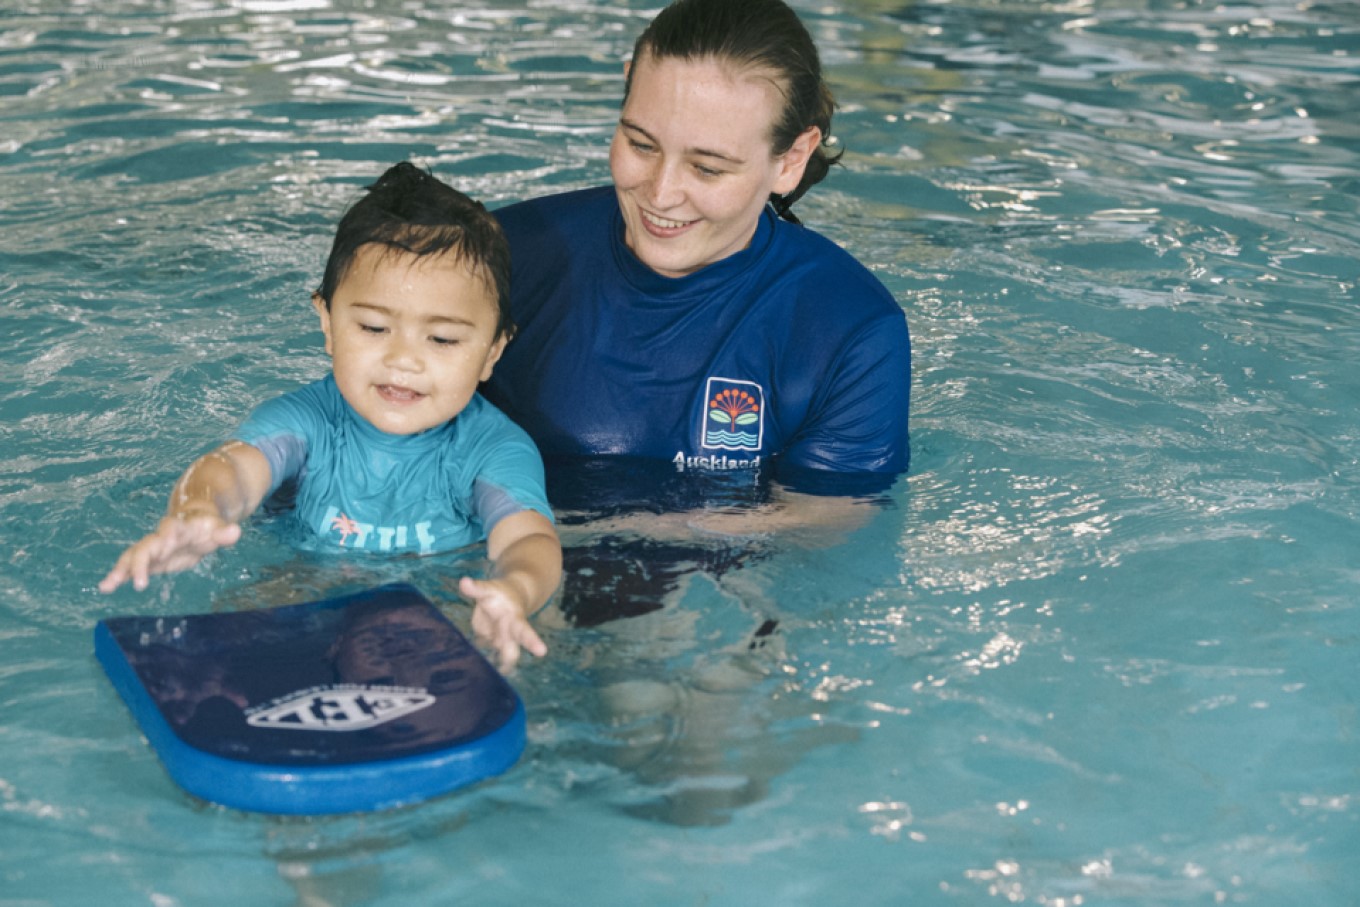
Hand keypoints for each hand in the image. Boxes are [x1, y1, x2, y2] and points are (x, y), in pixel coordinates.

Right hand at [99, 515, 242, 592]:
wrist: (194, 522)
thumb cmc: (207, 527)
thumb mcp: (218, 529)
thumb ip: (224, 533)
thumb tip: (236, 531)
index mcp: (179, 527)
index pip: (169, 529)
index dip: (166, 536)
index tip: (164, 546)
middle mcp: (160, 537)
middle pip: (146, 546)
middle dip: (140, 563)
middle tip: (138, 582)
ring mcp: (152, 548)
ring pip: (132, 557)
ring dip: (120, 571)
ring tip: (107, 586)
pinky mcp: (149, 560)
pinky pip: (130, 567)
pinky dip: (118, 576)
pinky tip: (105, 587)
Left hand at [459, 575, 547, 670]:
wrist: (505, 598)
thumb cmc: (500, 593)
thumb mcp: (489, 588)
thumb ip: (476, 588)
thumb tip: (463, 581)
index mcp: (515, 620)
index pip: (525, 632)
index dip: (533, 642)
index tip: (542, 651)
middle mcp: (508, 635)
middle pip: (512, 651)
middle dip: (509, 659)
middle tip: (506, 669)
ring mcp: (497, 641)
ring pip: (496, 657)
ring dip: (493, 667)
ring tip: (489, 678)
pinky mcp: (485, 643)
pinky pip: (481, 653)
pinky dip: (477, 662)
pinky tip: (472, 672)